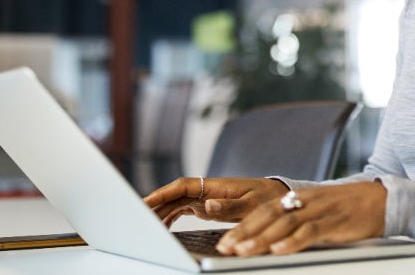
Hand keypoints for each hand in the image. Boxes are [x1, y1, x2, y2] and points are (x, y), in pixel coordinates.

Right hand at [144, 176, 287, 225]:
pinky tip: (162, 227)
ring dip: (161, 212)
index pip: (182, 186)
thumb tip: (206, 205)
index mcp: (215, 186)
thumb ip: (230, 207)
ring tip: (146, 227)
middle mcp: (207, 189)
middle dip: (155, 205)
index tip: (145, 202)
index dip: (162, 193)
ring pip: (176, 202)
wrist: (277, 196)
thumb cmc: (267, 199)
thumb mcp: (252, 206)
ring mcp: (205, 197)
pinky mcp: (207, 205)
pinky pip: (182, 209)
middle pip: (174, 195)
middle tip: (136, 218)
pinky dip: (170, 217)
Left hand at [216, 181, 386, 256]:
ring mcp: (319, 210)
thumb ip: (296, 221)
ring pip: (284, 223)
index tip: (225, 240)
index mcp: (298, 197)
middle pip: (268, 215)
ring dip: (261, 238)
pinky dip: (293, 241)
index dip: (243, 225)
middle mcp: (305, 200)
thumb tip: (270, 241)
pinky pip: (310, 231)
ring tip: (243, 251)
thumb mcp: (317, 211)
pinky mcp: (334, 221)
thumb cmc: (347, 208)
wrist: (381, 198)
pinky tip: (279, 250)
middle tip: (225, 247)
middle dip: (245, 232)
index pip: (264, 210)